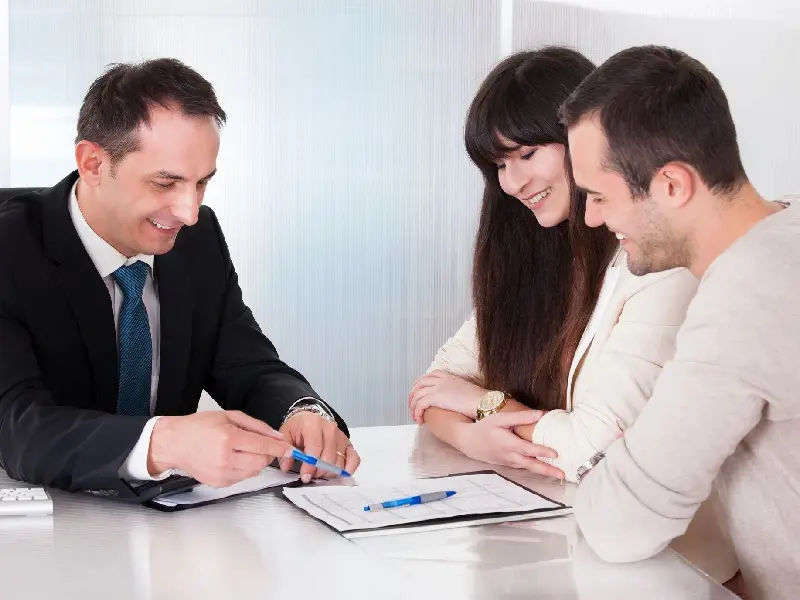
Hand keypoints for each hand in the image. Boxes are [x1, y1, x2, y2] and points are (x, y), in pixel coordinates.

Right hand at [148, 411, 291, 487]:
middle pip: (262, 462)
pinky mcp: (219, 484)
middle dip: (268, 454)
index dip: (279, 448)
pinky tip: (234, 459)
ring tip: (244, 450)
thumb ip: (256, 426)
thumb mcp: (229, 416)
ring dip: (257, 462)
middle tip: (263, 445)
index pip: (263, 446)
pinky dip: (245, 469)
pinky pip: (242, 478)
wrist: (174, 443)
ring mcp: (221, 474)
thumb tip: (277, 436)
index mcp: (228, 438)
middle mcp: (225, 458)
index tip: (290, 448)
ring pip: (254, 472)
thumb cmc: (200, 426)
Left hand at [278, 411, 360, 482]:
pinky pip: (354, 458)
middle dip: (319, 471)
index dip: (310, 466)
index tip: (305, 476)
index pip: (315, 448)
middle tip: (310, 476)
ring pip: (340, 460)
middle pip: (329, 457)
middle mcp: (330, 428)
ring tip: (319, 473)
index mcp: (313, 424)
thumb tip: (286, 467)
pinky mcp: (348, 443)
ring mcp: (340, 436)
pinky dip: (350, 468)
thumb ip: (285, 450)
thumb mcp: (285, 435)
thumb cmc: (297, 428)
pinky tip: (341, 474)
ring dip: (330, 472)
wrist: (308, 418)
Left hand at [408, 370, 484, 422]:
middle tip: (412, 406)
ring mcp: (437, 387)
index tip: (418, 393)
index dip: (420, 385)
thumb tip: (453, 399)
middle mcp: (440, 380)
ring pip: (417, 395)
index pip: (428, 376)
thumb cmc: (479, 400)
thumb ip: (455, 391)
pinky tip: (420, 420)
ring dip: (413, 407)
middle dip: (412, 396)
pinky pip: (420, 404)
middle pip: (419, 384)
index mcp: (447, 376)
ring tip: (415, 417)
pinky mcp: (436, 397)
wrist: (483, 402)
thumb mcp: (465, 389)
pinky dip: (417, 412)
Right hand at [453, 410, 564, 478]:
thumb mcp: (500, 419)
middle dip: (548, 471)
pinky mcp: (508, 464)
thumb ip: (520, 417)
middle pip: (531, 465)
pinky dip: (535, 469)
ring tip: (558, 474)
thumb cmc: (484, 428)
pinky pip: (524, 467)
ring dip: (543, 472)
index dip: (542, 451)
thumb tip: (540, 414)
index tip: (556, 454)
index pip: (528, 449)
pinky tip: (544, 468)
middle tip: (563, 475)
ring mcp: (509, 462)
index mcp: (508, 444)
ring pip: (529, 468)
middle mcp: (510, 456)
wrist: (469, 442)